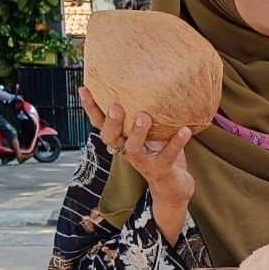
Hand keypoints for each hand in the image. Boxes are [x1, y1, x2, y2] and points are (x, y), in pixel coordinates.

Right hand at [81, 86, 193, 241]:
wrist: (173, 188)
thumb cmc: (159, 152)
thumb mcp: (149, 132)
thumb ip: (144, 113)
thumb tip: (148, 81)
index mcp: (120, 140)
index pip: (100, 123)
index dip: (90, 108)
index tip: (84, 89)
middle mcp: (126, 151)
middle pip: (110, 137)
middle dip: (112, 122)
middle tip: (116, 106)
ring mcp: (143, 162)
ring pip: (133, 148)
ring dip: (137, 132)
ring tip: (144, 116)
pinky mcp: (161, 169)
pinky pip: (168, 154)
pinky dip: (176, 142)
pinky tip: (185, 130)